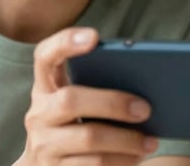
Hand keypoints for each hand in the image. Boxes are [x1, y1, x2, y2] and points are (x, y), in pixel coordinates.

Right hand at [13, 27, 157, 165]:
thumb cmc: (73, 125)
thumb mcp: (78, 103)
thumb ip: (98, 86)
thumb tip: (145, 82)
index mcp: (46, 87)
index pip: (45, 56)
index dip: (65, 42)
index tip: (94, 36)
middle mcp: (39, 114)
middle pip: (71, 100)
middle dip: (113, 103)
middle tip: (146, 109)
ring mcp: (43, 145)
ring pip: (88, 138)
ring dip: (126, 139)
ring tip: (151, 141)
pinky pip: (93, 164)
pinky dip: (121, 160)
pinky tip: (137, 157)